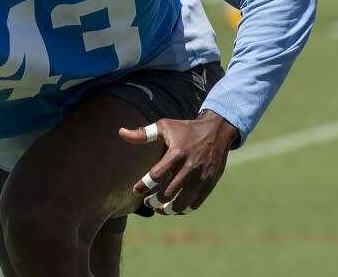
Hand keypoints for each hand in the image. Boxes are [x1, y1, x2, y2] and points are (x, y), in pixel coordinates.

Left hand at [119, 110, 238, 214]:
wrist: (216, 132)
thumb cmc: (185, 129)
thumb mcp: (164, 126)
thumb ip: (143, 133)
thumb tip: (121, 132)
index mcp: (176, 153)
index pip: (156, 175)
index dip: (143, 186)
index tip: (135, 190)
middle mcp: (189, 167)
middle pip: (167, 193)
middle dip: (153, 201)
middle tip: (146, 201)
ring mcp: (201, 178)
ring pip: (181, 204)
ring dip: (167, 210)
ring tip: (158, 208)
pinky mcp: (209, 185)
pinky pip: (194, 205)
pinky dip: (182, 210)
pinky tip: (173, 208)